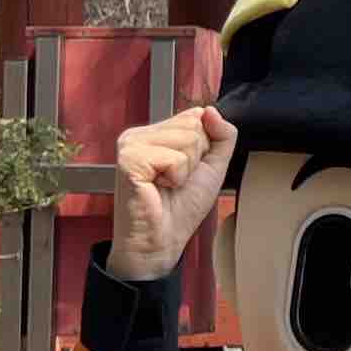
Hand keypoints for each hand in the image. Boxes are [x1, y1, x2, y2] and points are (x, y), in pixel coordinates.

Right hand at [108, 106, 237, 281]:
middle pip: (193, 125)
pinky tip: (157, 188)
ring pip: (186, 139)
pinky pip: (174, 157)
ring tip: (166, 185)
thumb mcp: (212, 167)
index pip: (196, 116)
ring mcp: (131, 144)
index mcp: (156, 133)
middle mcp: (139, 133)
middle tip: (174, 181)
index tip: (185, 171)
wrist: (162, 241)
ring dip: (185, 170)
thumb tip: (210, 109)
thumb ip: (221, 136)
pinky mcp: (129, 158)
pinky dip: (175, 177)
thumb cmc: (181, 208)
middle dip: (195, 159)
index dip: (202, 148)